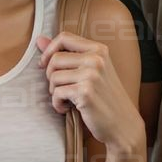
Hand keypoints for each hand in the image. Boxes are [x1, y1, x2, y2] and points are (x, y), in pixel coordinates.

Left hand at [35, 30, 140, 152]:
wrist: (122, 124)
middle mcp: (96, 59)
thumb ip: (66, 54)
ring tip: (67, 100)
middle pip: (55, 59)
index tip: (45, 65)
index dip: (49, 50)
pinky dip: (57, 104)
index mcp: (99, 50)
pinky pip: (57, 93)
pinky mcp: (85, 92)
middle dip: (50, 76)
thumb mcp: (90, 71)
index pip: (64, 37)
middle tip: (61, 89)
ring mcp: (91, 75)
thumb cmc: (104, 97)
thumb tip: (39, 40)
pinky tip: (67, 109)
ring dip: (54, 92)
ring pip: (53, 77)